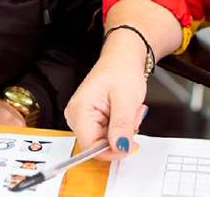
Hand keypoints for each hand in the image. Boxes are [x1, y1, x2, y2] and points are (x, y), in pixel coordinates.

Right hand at [63, 33, 150, 160]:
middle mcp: (76, 116)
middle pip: (99, 144)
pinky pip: (108, 133)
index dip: (112, 151)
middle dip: (120, 135)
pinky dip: (121, 126)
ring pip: (106, 140)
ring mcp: (83, 118)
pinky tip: (125, 112)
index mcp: (79, 110)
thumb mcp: (126, 99)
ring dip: (123, 130)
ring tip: (129, 110)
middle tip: (132, 115)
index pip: (90, 146)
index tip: (131, 146)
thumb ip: (122, 126)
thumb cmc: (122, 70)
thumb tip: (120, 148)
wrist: (123, 58)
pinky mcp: (91, 119)